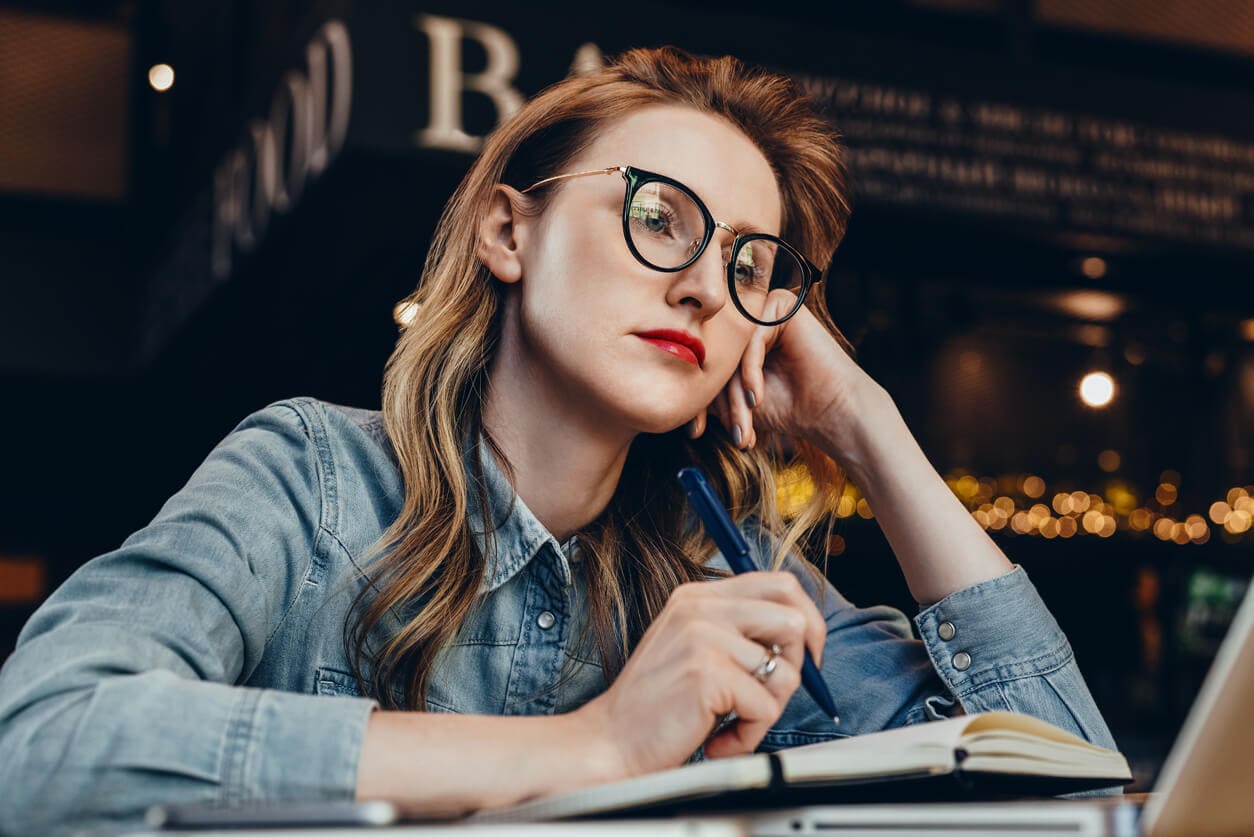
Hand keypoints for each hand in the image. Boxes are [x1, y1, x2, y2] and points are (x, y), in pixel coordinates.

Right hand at [572, 571, 826, 776]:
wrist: (609, 743)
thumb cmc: (655, 706)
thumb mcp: (691, 646)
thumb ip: (735, 630)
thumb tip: (801, 632)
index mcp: (698, 596)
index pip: (780, 584)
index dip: (807, 620)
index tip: (806, 654)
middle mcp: (701, 608)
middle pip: (793, 620)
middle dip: (797, 666)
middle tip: (767, 695)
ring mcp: (704, 637)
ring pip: (785, 672)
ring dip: (765, 711)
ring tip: (729, 723)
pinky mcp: (708, 673)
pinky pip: (765, 707)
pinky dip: (748, 735)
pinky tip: (717, 739)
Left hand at [691, 291, 882, 456]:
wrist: (831, 412)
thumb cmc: (788, 407)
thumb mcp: (735, 401)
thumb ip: (708, 391)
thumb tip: (674, 396)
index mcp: (734, 336)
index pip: (703, 363)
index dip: (698, 399)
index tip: (695, 431)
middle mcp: (746, 318)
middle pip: (715, 355)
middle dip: (720, 401)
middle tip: (731, 432)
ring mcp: (763, 309)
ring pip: (731, 350)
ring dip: (736, 393)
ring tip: (744, 423)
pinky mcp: (781, 306)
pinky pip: (751, 340)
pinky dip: (751, 372)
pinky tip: (758, 399)